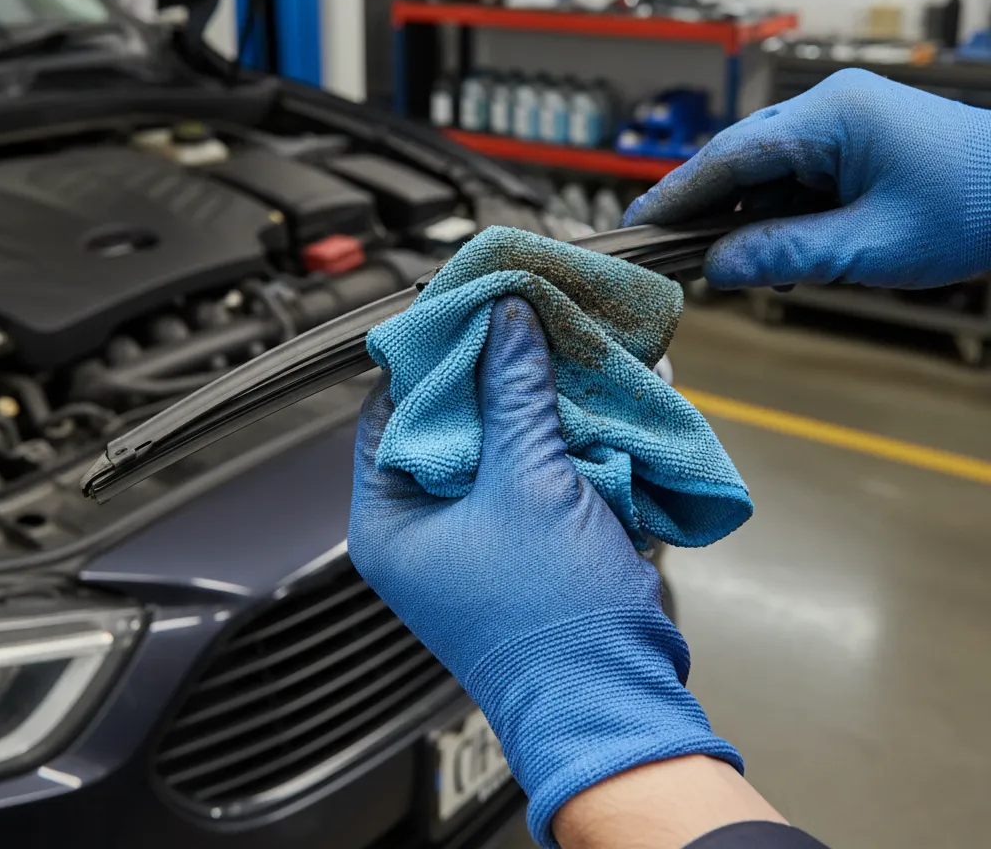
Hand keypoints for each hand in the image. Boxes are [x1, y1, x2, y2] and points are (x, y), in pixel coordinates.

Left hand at [349, 297, 740, 847]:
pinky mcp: (528, 536)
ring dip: (538, 396)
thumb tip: (506, 319)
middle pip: (451, 420)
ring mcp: (479, 530)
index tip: (467, 308)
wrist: (616, 700)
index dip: (431, 355)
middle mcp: (426, 524)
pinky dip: (566, 432)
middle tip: (522, 314)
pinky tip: (596, 393)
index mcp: (392, 519)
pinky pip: (538, 466)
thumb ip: (516, 394)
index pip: (391, 410)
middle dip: (496, 369)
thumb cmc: (552, 619)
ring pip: (502, 439)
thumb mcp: (530, 485)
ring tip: (564, 341)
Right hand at [623, 68, 990, 289]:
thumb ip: (786, 255)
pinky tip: (778, 252)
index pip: (729, 155)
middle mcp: (827, 109)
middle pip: (738, 159)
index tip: (639, 225)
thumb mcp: (870, 246)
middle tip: (664, 249)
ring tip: (736, 266)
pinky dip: (777, 217)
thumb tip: (719, 267)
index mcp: (830, 116)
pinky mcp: (849, 142)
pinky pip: (792, 179)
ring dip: (746, 220)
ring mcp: (838, 122)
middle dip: (704, 208)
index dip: (678, 194)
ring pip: (762, 173)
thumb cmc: (972, 207)